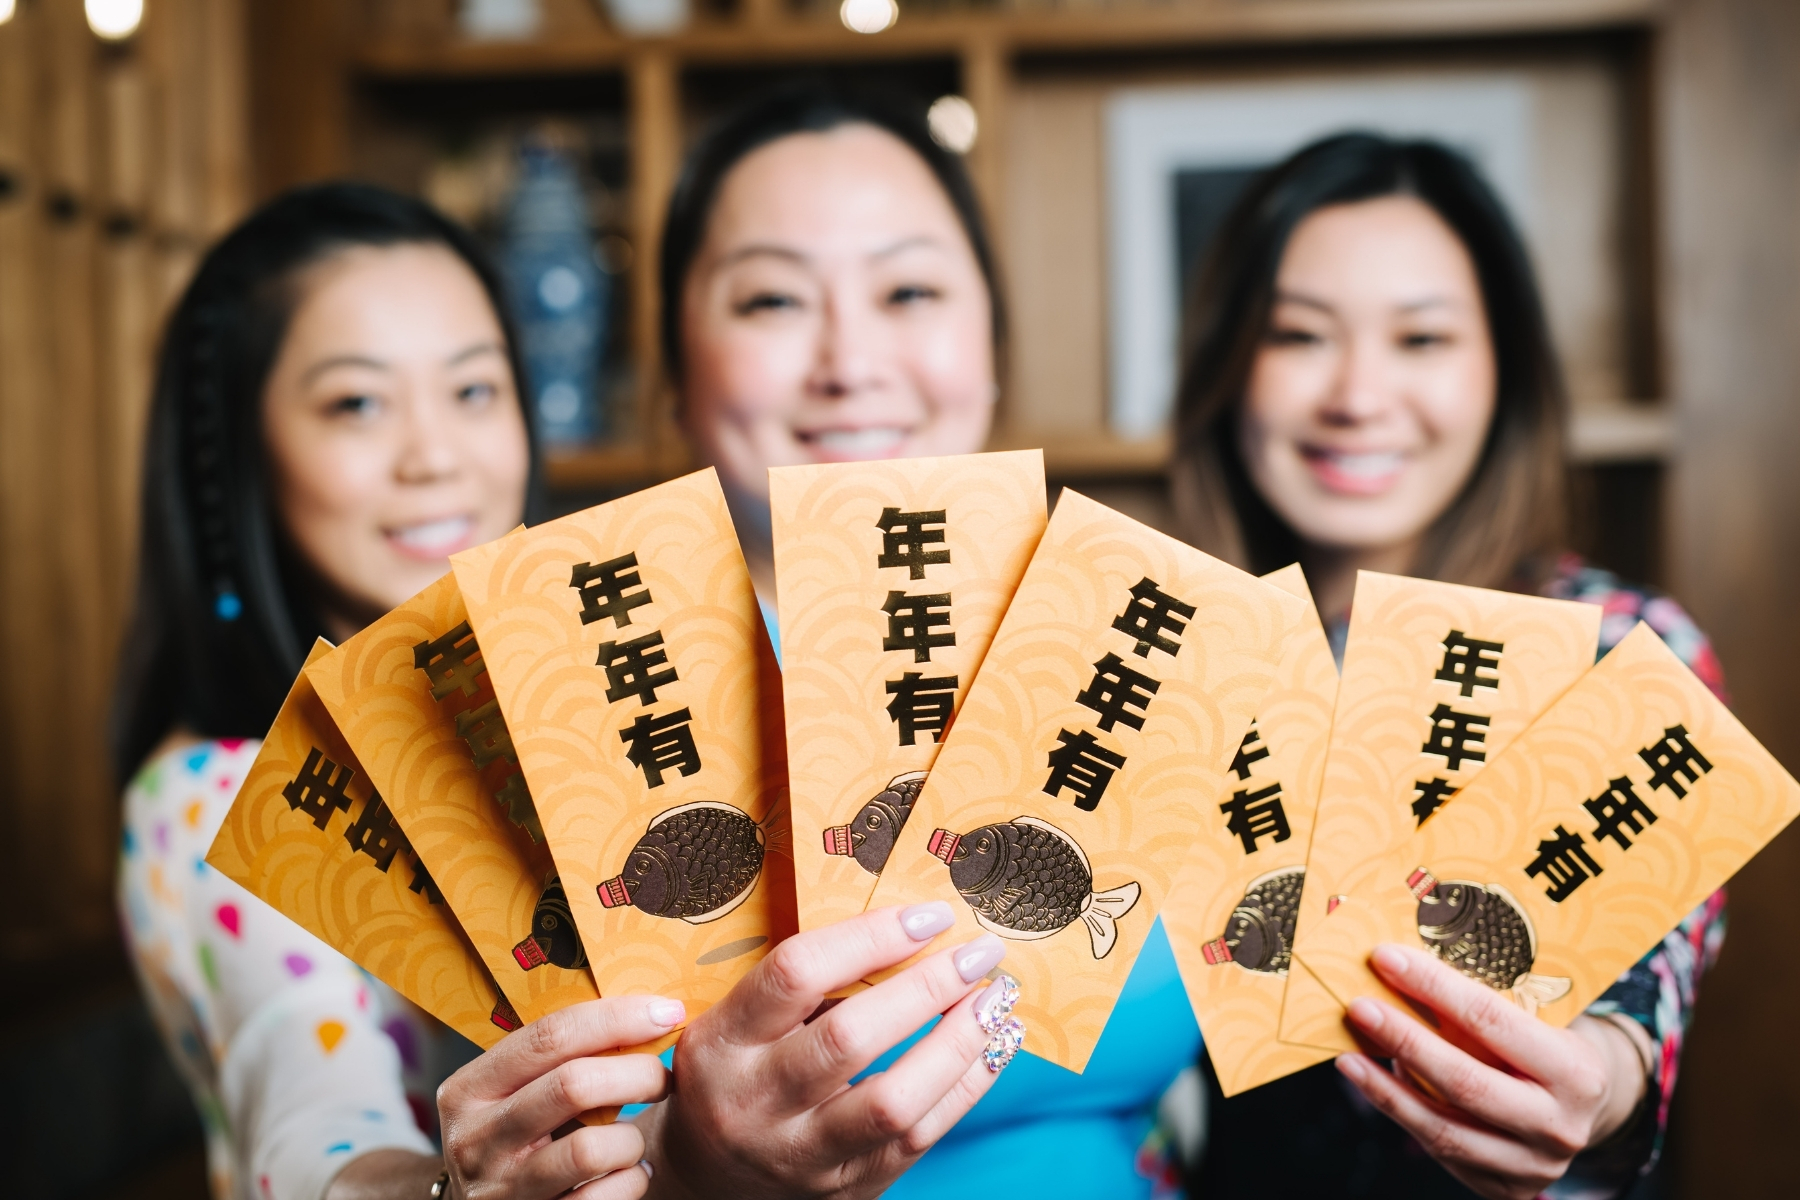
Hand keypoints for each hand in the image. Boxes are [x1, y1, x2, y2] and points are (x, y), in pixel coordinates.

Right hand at [437, 996, 684, 1199]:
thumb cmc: (515, 1138)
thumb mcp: (512, 1095)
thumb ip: (556, 1058)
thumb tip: (645, 1011)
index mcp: (469, 1089)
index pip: (550, 1036)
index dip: (617, 1019)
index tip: (668, 1013)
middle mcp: (474, 1139)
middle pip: (573, 1085)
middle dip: (637, 1073)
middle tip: (664, 1078)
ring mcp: (500, 1190)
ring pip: (591, 1149)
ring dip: (631, 1140)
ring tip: (633, 1140)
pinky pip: (601, 1199)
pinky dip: (630, 1182)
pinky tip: (630, 1174)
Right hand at [636, 901, 1013, 1199]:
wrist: (708, 1180)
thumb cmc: (733, 1077)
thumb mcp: (736, 1024)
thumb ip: (805, 987)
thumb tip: (908, 935)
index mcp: (722, 1043)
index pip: (797, 974)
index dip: (870, 938)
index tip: (929, 916)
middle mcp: (755, 1101)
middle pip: (849, 1038)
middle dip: (928, 987)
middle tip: (980, 952)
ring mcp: (802, 1153)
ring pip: (892, 1100)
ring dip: (957, 1042)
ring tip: (997, 999)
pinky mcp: (848, 1186)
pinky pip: (919, 1137)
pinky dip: (966, 1086)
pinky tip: (994, 1046)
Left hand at [1337, 944, 1651, 1199]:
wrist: (1581, 1112)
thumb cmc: (1544, 1050)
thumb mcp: (1534, 1023)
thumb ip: (1478, 1008)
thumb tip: (1399, 971)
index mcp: (1576, 1071)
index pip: (1492, 1020)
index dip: (1434, 987)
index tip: (1386, 958)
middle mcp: (1559, 1125)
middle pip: (1466, 1082)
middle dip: (1405, 1040)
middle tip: (1360, 1007)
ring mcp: (1533, 1166)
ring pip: (1445, 1128)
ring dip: (1387, 1090)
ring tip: (1349, 1057)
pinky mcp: (1505, 1189)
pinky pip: (1440, 1149)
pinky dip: (1399, 1113)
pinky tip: (1370, 1084)